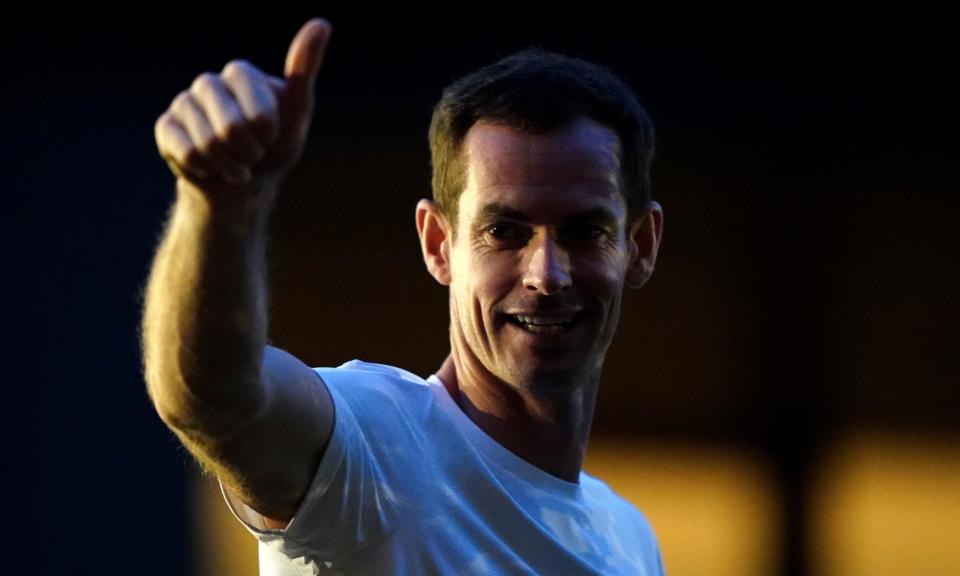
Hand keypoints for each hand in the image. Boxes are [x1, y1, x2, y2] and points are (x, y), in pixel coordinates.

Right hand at [155, 18, 331, 201]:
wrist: (243, 182)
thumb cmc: (274, 144)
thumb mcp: (297, 112)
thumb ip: (305, 70)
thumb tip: (322, 23)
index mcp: (241, 73)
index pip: (259, 113)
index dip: (268, 134)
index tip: (272, 135)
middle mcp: (209, 82)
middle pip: (231, 129)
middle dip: (249, 153)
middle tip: (253, 153)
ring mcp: (184, 102)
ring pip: (207, 144)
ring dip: (230, 166)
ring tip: (235, 162)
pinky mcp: (166, 126)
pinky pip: (187, 153)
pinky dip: (206, 169)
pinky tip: (210, 166)